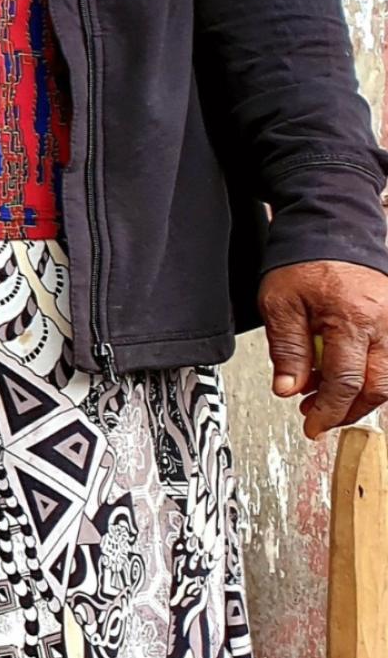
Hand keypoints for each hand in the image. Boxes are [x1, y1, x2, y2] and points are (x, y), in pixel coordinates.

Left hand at [260, 258, 387, 435]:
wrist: (330, 232)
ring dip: (360, 396)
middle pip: (379, 386)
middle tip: (317, 416)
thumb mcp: (280, 304)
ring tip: (323, 397)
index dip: (328, 410)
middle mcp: (385, 322)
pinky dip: (369, 376)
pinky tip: (343, 377)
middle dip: (348, 409)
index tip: (312, 425)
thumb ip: (287, 349)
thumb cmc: (305, 263)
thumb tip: (288, 389)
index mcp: (353, 318)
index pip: (347, 380)